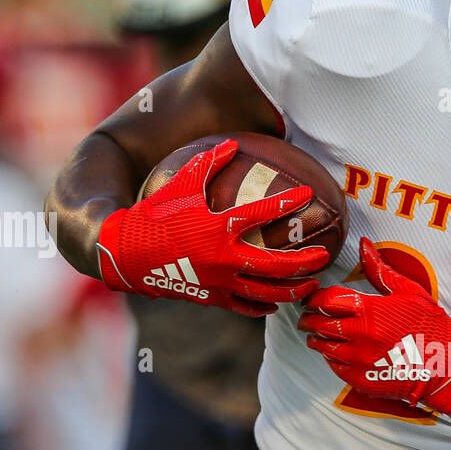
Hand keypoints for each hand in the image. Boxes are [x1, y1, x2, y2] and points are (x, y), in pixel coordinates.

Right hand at [96, 139, 328, 316]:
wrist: (126, 255)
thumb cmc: (153, 216)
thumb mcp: (179, 184)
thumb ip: (208, 163)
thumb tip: (232, 142)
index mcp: (219, 228)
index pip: (262, 213)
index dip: (287, 203)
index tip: (308, 196)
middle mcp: (225, 258)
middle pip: (278, 265)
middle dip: (306, 262)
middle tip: (325, 255)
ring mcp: (220, 282)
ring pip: (267, 292)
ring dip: (294, 289)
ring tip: (310, 285)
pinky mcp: (213, 298)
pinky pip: (246, 307)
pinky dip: (265, 306)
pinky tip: (277, 303)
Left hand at [299, 237, 450, 413]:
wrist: (447, 367)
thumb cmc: (431, 327)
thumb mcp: (410, 292)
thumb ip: (381, 270)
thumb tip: (364, 245)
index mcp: (369, 311)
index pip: (326, 300)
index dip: (315, 298)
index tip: (312, 298)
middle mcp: (360, 336)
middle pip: (319, 324)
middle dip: (309, 319)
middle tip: (307, 318)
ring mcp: (359, 361)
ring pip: (323, 347)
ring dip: (317, 340)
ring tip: (317, 335)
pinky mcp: (362, 380)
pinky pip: (335, 367)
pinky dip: (332, 359)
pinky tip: (336, 353)